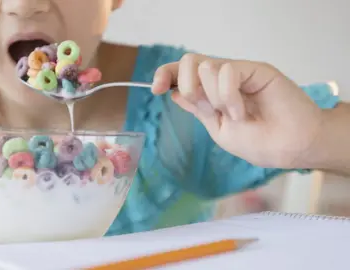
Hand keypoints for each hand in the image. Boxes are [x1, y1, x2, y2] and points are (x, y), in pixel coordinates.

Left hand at [152, 53, 324, 168]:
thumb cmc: (259, 143)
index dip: (165, 74)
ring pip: (205, 66)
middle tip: (206, 107)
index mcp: (211, 93)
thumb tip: (175, 92)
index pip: (182, 73)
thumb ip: (199, 109)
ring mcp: (238, 72)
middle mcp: (222, 79)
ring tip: (236, 114)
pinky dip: (229, 96)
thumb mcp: (219, 129)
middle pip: (189, 61)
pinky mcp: (254, 68)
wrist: (291, 148)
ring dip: (215, 98)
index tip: (155, 89)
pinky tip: (243, 110)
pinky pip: (227, 71)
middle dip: (187, 84)